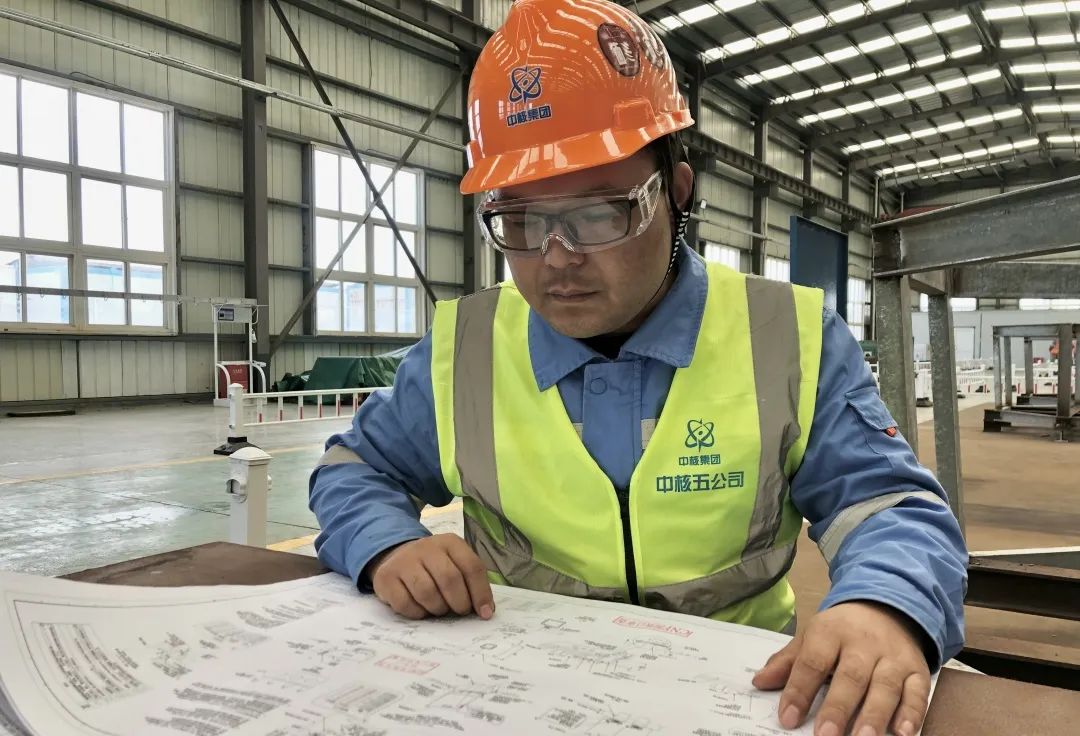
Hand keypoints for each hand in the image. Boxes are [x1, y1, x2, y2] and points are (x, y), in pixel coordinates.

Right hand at [368, 534, 494, 620]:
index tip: (485, 613)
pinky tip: (420, 609)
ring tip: (439, 608)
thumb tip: (486, 611)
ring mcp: (404, 561)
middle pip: (450, 579)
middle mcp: (427, 547)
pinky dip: (417, 613)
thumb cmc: (433, 567)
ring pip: (427, 592)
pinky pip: (405, 604)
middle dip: (459, 602)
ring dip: (438, 608)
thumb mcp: (455, 564)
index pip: (472, 567)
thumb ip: (471, 583)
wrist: (396, 557)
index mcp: (450, 542)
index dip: (481, 593)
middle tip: (459, 611)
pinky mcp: (386, 577)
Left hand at [752, 602, 930, 735]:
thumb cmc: (842, 631)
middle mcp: (864, 643)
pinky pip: (918, 691)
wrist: (888, 607)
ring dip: (874, 715)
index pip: (812, 661)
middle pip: (851, 676)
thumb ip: (787, 662)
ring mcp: (893, 656)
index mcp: (831, 631)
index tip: (788, 718)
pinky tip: (903, 733)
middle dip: (838, 708)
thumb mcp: (812, 637)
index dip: (799, 690)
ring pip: (885, 686)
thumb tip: (759, 682)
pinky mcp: (917, 669)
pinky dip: (913, 713)